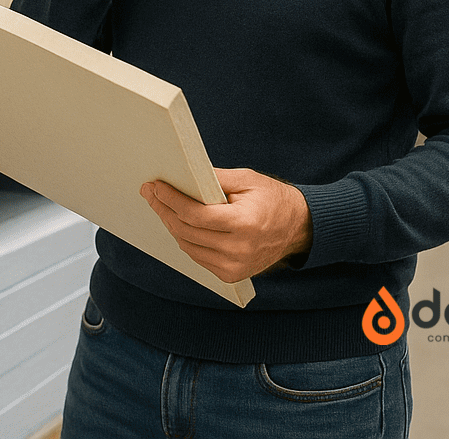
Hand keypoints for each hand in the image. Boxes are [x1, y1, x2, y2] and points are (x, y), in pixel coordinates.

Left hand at [140, 168, 312, 283]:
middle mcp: (238, 249)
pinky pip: (197, 257)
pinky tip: (179, 224)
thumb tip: (182, 173)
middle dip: (164, 210)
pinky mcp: (232, 275)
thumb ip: (214, 177)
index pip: (195, 215)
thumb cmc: (273, 199)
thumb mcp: (247, 180)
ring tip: (160, 206)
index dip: (170, 200)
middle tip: (149, 193)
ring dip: (171, 225)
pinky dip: (185, 240)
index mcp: (244, 223)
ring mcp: (235, 266)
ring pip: (187, 246)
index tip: (154, 186)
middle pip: (186, 231)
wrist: (299, 229)